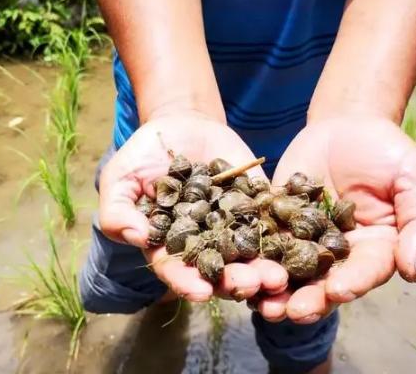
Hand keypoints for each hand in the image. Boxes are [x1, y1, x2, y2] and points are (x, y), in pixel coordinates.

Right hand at [97, 112, 287, 307]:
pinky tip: (296, 244)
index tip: (202, 293)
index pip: (177, 271)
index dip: (188, 283)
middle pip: (220, 270)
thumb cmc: (143, 154)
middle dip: (236, 281)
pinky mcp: (256, 205)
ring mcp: (233, 225)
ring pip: (250, 254)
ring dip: (265, 268)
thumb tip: (137, 237)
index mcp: (169, 245)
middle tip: (253, 285)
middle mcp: (204, 242)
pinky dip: (283, 234)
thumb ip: (119, 211)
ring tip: (279, 276)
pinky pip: (271, 221)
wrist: (181, 123)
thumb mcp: (120, 178)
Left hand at [257, 116, 415, 322]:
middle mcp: (338, 254)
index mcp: (376, 250)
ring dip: (275, 289)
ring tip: (261, 303)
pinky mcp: (278, 222)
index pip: (365, 272)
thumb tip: (414, 271)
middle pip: (323, 283)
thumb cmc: (389, 152)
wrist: (347, 124)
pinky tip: (239, 268)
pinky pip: (264, 242)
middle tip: (290, 311)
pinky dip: (252, 257)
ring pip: (290, 271)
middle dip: (308, 299)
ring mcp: (305, 239)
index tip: (338, 291)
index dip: (353, 282)